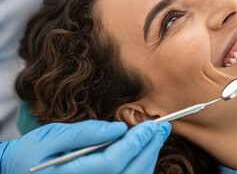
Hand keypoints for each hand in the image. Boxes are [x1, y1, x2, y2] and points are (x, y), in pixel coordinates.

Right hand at [0, 120, 170, 173]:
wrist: (18, 173)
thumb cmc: (31, 154)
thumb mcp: (51, 137)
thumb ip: (86, 133)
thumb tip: (119, 128)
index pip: (113, 162)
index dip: (136, 143)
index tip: (150, 125)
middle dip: (148, 150)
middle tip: (161, 128)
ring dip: (148, 158)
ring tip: (156, 137)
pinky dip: (139, 168)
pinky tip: (143, 152)